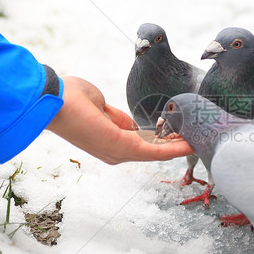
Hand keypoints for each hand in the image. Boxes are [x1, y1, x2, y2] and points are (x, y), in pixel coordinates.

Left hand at [47, 76, 193, 164]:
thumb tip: (132, 125)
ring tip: (199, 140)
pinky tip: (189, 144)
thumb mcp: (101, 107)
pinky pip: (153, 151)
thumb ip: (118, 118)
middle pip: (152, 152)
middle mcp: (115, 153)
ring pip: (156, 153)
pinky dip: (172, 149)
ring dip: (178, 147)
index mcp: (109, 143)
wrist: (53, 101)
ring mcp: (118, 152)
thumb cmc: (70, 99)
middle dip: (175, 146)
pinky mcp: (122, 147)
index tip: (180, 134)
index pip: (141, 145)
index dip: (161, 141)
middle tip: (197, 137)